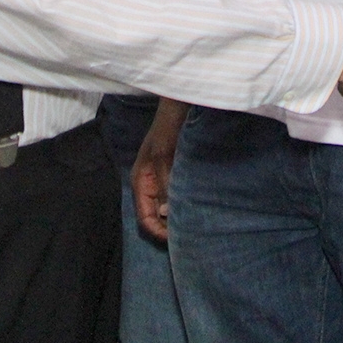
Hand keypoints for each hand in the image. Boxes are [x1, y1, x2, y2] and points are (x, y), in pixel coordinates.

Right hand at [132, 99, 187, 242]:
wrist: (184, 102)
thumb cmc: (170, 124)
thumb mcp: (164, 154)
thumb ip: (164, 182)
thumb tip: (165, 213)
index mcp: (141, 180)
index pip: (145, 218)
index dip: (159, 232)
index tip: (177, 240)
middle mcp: (151, 183)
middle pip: (156, 216)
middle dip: (169, 228)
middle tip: (191, 237)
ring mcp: (165, 178)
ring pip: (169, 207)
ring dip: (179, 217)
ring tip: (197, 226)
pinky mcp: (178, 172)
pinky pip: (180, 195)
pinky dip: (187, 204)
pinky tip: (201, 208)